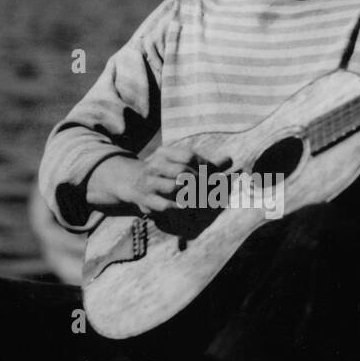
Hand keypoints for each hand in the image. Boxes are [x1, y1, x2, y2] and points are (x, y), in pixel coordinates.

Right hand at [85, 145, 227, 215]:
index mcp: (164, 153)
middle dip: (200, 182)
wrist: (129, 182)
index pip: (188, 156)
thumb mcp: (177, 162)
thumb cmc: (162, 172)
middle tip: (211, 190)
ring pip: (173, 187)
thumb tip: (230, 160)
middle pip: (183, 172)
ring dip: (190, 194)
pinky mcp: (146, 200)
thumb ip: (203, 163)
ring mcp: (149, 183)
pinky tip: (185, 207)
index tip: (215, 175)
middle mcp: (155, 166)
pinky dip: (176, 207)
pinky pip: (163, 204)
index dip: (204, 166)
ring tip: (201, 198)